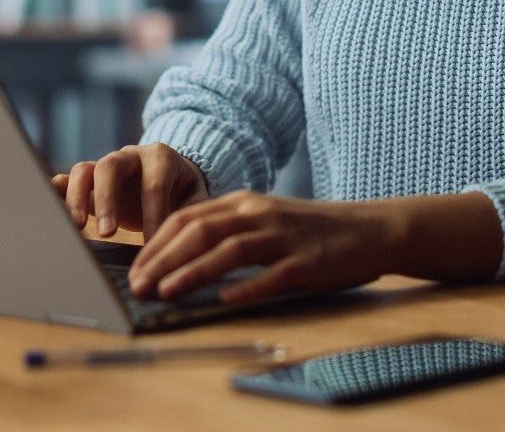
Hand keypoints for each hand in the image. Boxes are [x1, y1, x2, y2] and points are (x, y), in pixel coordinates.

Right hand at [50, 143, 208, 240]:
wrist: (171, 174)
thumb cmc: (183, 190)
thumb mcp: (196, 197)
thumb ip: (190, 212)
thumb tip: (181, 239)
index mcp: (160, 158)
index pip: (153, 185)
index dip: (152, 216)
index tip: (152, 247)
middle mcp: (129, 156)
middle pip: (111, 166)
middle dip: (107, 200)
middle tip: (108, 233)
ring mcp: (105, 165)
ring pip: (84, 170)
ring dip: (77, 197)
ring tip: (76, 227)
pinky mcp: (89, 180)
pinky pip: (68, 178)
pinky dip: (57, 190)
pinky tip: (50, 209)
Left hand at [127, 192, 396, 305]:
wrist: (369, 229)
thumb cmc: (310, 230)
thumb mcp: (264, 219)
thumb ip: (228, 231)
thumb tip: (180, 256)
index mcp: (244, 202)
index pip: (188, 217)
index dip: (157, 242)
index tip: (135, 267)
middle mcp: (259, 213)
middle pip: (200, 231)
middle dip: (164, 258)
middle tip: (138, 284)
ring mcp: (283, 236)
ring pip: (229, 250)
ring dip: (193, 271)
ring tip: (166, 291)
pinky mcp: (306, 261)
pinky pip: (271, 275)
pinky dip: (246, 287)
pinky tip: (225, 301)